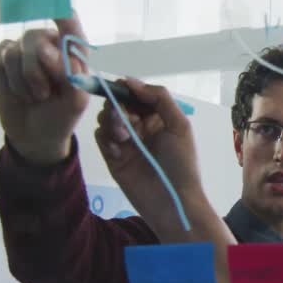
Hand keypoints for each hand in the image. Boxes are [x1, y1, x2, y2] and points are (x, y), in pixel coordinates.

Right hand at [0, 16, 88, 164]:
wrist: (35, 134)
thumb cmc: (61, 115)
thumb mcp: (76, 101)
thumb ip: (71, 74)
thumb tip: (48, 51)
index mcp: (71, 50)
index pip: (69, 23)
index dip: (61, 12)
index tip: (56, 6)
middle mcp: (47, 43)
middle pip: (35, 37)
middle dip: (36, 69)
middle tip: (44, 93)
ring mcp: (22, 50)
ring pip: (14, 52)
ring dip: (23, 83)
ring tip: (34, 97)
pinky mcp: (1, 60)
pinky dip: (9, 85)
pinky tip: (18, 94)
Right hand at [94, 78, 205, 234]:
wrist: (173, 202)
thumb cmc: (182, 164)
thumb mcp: (179, 125)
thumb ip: (159, 98)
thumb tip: (130, 80)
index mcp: (157, 117)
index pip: (136, 94)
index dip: (127, 89)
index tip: (120, 88)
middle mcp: (140, 127)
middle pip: (118, 104)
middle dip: (118, 107)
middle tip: (127, 120)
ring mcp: (125, 142)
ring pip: (106, 119)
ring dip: (112, 122)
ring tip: (125, 138)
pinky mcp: (113, 158)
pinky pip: (101, 139)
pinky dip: (106, 139)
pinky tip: (119, 151)